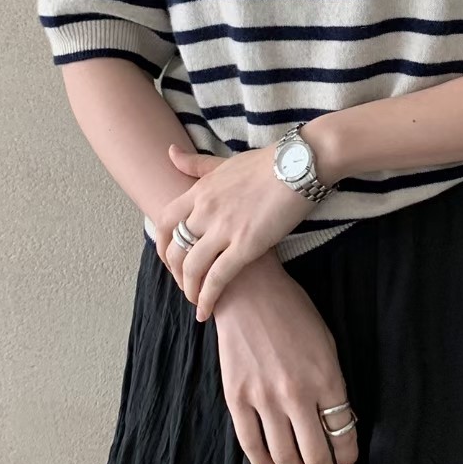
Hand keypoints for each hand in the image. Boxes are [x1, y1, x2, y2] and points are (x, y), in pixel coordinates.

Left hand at [154, 142, 316, 320]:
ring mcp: (224, 229)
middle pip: (175, 249)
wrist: (300, 164)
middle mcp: (205, 211)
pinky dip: (208, 298)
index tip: (170, 258)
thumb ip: (196, 164)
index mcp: (200, 190)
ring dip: (190, 289)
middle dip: (176, 273)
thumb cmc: (268, 162)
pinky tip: (206, 311)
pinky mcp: (245, 245)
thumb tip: (170, 152)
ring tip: (197, 302)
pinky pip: (217, 279)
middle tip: (185, 285)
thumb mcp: (225, 161)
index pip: (165, 222)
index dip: (163, 245)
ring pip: (192, 268)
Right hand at [213, 250, 358, 463]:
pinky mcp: (237, 398)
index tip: (347, 462)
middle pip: (314, 451)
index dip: (346, 453)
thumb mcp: (325, 342)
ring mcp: (263, 398)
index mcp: (325, 377)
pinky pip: (250, 443)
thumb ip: (330, 382)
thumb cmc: (293, 312)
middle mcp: (296, 394)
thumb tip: (335, 419)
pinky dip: (263, 462)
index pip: (341, 430)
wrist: (249, 292)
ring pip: (283, 454)